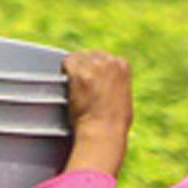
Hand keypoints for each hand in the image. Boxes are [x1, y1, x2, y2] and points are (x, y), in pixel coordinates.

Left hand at [63, 51, 132, 176]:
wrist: (104, 131)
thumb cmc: (114, 122)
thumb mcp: (123, 96)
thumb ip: (115, 83)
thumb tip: (106, 83)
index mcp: (122, 66)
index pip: (104, 57)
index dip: (96, 69)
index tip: (93, 80)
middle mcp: (109, 62)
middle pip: (90, 55)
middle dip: (84, 67)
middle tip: (81, 84)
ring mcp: (93, 66)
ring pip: (77, 58)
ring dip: (74, 70)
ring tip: (75, 87)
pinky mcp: (78, 73)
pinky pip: (66, 64)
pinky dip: (64, 72)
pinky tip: (67, 85)